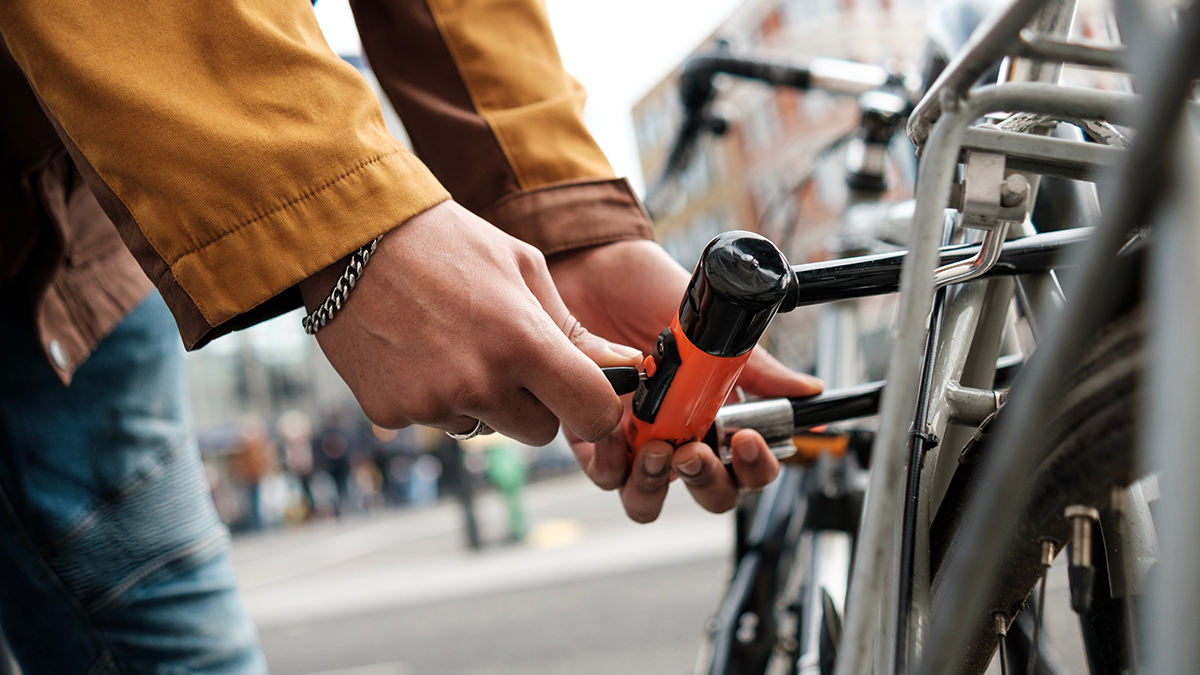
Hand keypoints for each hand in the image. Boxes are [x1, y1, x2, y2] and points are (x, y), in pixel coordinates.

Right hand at [299, 201, 642, 445]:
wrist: (352, 237)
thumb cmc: (449, 244)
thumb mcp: (523, 269)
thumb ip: (573, 329)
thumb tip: (625, 368)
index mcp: (524, 343)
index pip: (592, 412)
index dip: (596, 406)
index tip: (586, 392)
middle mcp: (480, 383)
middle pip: (539, 431)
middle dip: (536, 402)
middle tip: (508, 355)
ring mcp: (432, 403)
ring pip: (487, 427)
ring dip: (483, 400)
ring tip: (454, 342)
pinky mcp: (391, 413)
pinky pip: (437, 422)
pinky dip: (435, 397)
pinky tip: (418, 351)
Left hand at [549, 238, 823, 521]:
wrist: (596, 267)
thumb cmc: (652, 293)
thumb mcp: (713, 330)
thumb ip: (758, 369)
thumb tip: (808, 391)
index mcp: (716, 417)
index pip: (747, 467)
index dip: (755, 468)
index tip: (747, 440)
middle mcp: (678, 437)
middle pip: (705, 493)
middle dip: (706, 482)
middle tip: (694, 451)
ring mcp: (634, 441)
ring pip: (647, 501)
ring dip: (655, 485)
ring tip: (657, 450)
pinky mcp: (590, 435)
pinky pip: (603, 473)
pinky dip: (610, 460)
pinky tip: (616, 428)